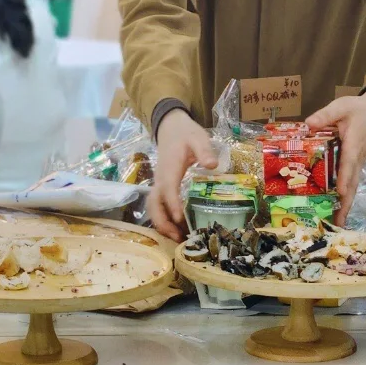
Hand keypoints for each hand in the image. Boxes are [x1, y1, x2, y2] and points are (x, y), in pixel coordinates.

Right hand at [149, 109, 216, 240]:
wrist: (171, 127)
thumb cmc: (185, 133)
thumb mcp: (198, 137)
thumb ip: (204, 150)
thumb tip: (212, 166)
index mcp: (169, 168)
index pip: (168, 189)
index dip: (172, 205)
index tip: (180, 219)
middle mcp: (160, 179)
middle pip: (154, 204)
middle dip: (163, 222)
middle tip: (178, 237)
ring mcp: (159, 183)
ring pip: (153, 207)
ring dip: (162, 223)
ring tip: (177, 238)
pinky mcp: (161, 186)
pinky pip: (157, 205)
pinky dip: (164, 218)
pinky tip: (176, 227)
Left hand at [305, 85, 365, 223]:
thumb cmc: (357, 109)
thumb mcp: (341, 106)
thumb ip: (325, 115)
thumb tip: (308, 124)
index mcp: (353, 143)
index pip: (348, 162)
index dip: (344, 177)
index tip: (339, 192)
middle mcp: (358, 157)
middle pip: (353, 182)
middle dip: (346, 202)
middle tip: (339, 221)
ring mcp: (359, 162)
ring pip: (354, 185)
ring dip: (347, 203)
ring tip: (338, 222)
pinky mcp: (358, 163)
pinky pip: (353, 182)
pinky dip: (347, 196)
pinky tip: (339, 206)